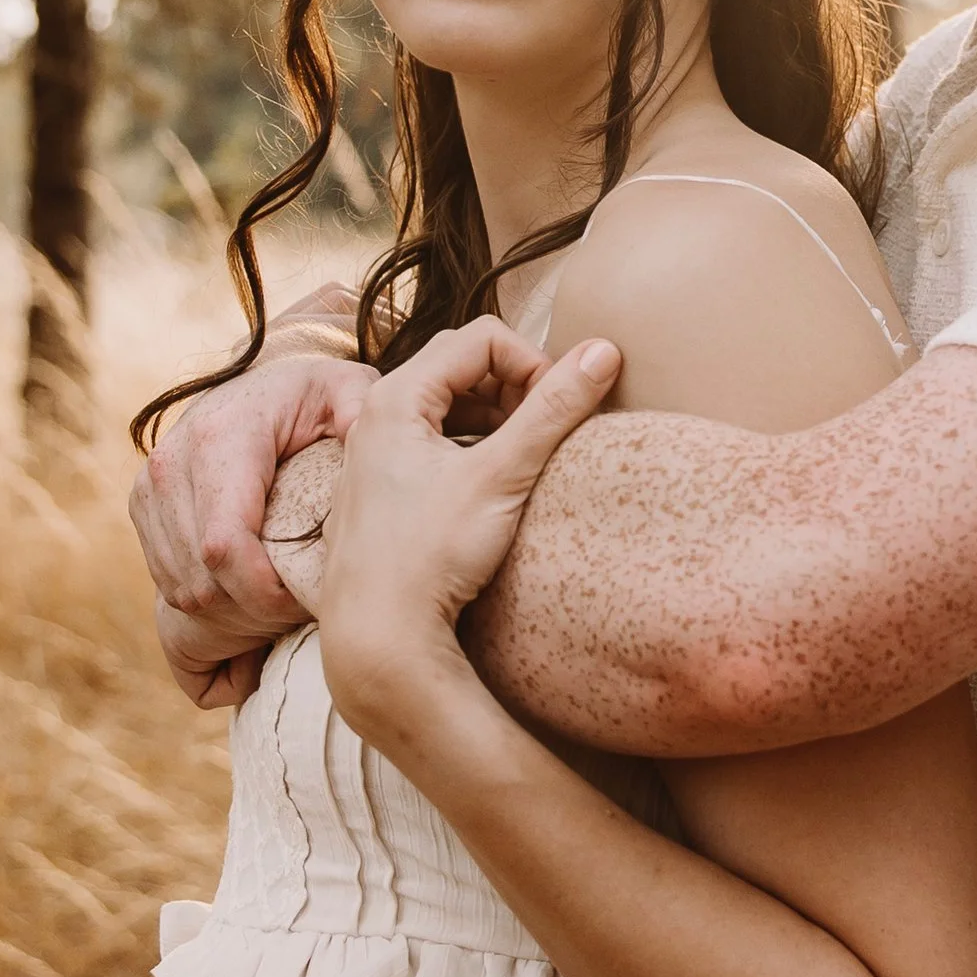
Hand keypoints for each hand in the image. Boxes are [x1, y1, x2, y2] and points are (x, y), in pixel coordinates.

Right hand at [130, 341, 379, 700]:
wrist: (256, 387)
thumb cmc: (312, 398)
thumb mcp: (348, 391)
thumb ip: (361, 410)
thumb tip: (363, 437)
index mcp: (217, 441)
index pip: (224, 547)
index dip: (264, 594)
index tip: (304, 603)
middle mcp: (169, 469)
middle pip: (202, 582)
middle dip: (254, 613)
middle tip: (300, 609)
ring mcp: (148, 494)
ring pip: (182, 594)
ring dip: (232, 616)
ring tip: (280, 603)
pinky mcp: (142, 514)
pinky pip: (169, 590)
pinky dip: (210, 609)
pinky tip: (250, 597)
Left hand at [317, 319, 619, 751]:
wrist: (378, 638)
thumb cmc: (430, 555)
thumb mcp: (502, 475)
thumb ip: (553, 410)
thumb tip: (604, 352)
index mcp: (395, 397)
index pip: (481, 339)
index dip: (533, 362)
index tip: (561, 407)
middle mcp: (374, 416)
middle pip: (461, 365)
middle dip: (514, 386)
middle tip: (548, 428)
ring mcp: (372, 454)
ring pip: (447, 405)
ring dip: (495, 417)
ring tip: (526, 456)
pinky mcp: (379, 490)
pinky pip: (432, 443)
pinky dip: (472, 448)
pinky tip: (493, 487)